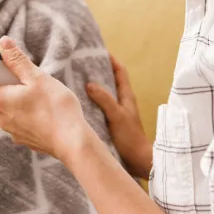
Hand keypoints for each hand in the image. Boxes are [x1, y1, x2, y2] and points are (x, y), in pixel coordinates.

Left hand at [0, 37, 93, 161]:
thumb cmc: (56, 109)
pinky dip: (20, 112)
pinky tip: (38, 107)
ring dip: (8, 100)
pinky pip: (17, 122)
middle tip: (4, 74)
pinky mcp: (26, 139)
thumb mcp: (38, 78)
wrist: (74, 143)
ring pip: (3, 113)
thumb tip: (2, 43)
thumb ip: (18, 61)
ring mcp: (14, 132)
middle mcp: (2, 120)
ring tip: (26, 89)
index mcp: (0, 102)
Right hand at [87, 55, 151, 178]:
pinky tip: (78, 105)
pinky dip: (90, 103)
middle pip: (111, 81)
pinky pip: (99, 108)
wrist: (138, 162)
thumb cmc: (130, 138)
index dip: (112, 60)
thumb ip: (105, 99)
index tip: (99, 51)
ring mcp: (116, 114)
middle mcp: (122, 102)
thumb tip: (90, 84)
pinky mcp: (110, 124)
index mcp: (127, 97)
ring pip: (104, 95)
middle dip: (98, 72)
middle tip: (81, 65)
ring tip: (75, 82)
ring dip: (93, 88)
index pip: (120, 72)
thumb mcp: (117, 116)